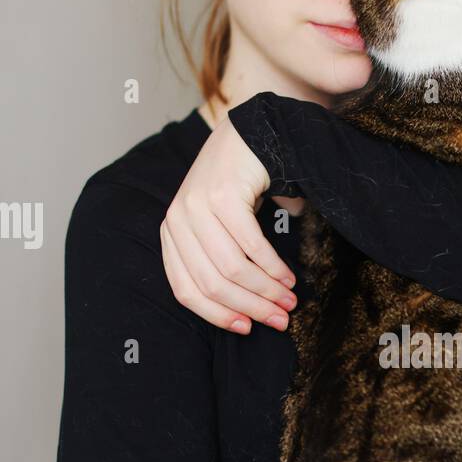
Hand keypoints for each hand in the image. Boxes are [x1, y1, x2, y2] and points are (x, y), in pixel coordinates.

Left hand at [160, 115, 302, 332]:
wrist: (250, 133)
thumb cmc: (238, 186)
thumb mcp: (219, 228)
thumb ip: (220, 262)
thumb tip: (248, 312)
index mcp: (172, 234)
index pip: (186, 290)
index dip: (217, 315)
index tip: (247, 329)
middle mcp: (177, 220)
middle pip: (212, 283)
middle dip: (250, 307)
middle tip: (280, 320)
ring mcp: (196, 206)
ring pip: (232, 269)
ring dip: (266, 291)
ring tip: (290, 300)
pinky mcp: (222, 195)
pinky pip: (250, 245)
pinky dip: (272, 267)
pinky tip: (288, 276)